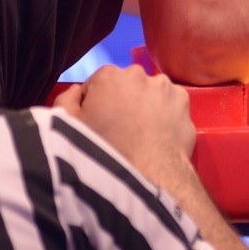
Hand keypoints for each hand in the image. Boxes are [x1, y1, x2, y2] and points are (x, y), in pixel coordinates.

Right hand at [51, 65, 193, 176]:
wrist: (146, 176)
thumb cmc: (104, 151)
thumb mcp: (67, 127)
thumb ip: (65, 100)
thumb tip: (76, 91)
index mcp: (108, 76)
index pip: (97, 84)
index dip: (95, 104)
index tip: (98, 123)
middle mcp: (138, 74)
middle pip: (125, 86)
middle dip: (122, 102)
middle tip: (120, 130)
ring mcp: (164, 86)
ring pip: (150, 93)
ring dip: (145, 106)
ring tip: (141, 134)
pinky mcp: (183, 101)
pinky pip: (171, 104)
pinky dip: (166, 114)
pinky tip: (158, 134)